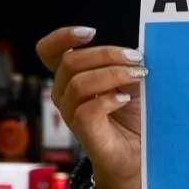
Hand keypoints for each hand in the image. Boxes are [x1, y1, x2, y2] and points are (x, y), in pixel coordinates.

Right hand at [36, 27, 146, 188]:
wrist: (139, 155)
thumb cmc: (133, 116)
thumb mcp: (131, 83)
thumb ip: (125, 65)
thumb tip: (137, 50)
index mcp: (72, 77)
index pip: (49, 51)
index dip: (63, 37)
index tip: (90, 32)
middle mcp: (64, 94)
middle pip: (70, 62)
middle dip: (106, 54)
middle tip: (137, 58)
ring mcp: (71, 114)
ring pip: (77, 83)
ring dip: (112, 74)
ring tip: (139, 75)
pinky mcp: (83, 132)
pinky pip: (85, 110)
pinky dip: (107, 99)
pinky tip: (124, 98)